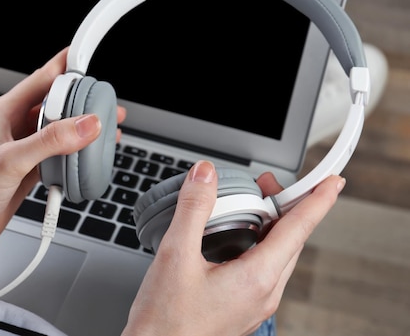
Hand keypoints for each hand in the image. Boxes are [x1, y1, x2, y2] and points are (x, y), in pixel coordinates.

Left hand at [0, 47, 125, 278]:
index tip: (86, 57)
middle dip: (81, 102)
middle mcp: (11, 129)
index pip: (41, 80)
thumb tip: (86, 124)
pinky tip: (84, 163)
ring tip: (104, 132)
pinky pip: (55, 158)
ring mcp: (19, 152)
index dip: (65, 67)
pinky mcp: (25, 173)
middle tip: (106, 102)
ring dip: (80, 132)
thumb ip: (50, 141)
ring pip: (57, 132)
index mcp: (3, 113)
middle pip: (54, 105)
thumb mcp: (11, 161)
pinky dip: (72, 158)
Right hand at [122, 161, 342, 335]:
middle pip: (290, 240)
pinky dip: (257, 244)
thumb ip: (193, 210)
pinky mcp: (242, 308)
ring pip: (277, 255)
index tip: (333, 181)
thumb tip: (205, 176)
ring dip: (271, 225)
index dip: (318, 200)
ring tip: (249, 204)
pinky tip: (234, 238)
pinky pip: (262, 269)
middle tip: (266, 181)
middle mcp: (264, 293)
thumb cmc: (165, 320)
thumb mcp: (175, 255)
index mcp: (257, 278)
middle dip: (286, 205)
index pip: (298, 229)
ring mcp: (254, 304)